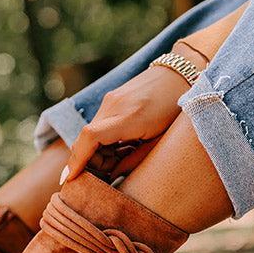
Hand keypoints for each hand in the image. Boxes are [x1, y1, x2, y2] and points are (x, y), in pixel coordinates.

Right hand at [63, 42, 205, 182]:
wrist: (183, 74)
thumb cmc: (176, 111)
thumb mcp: (159, 141)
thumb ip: (133, 160)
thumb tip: (112, 176)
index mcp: (129, 118)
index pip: (90, 138)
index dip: (77, 160)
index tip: (69, 178)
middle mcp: (114, 105)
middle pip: (85, 139)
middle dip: (90, 161)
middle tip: (111, 171)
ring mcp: (111, 99)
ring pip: (90, 133)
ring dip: (97, 151)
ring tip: (122, 155)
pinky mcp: (112, 97)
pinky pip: (98, 123)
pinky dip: (103, 139)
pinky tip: (122, 144)